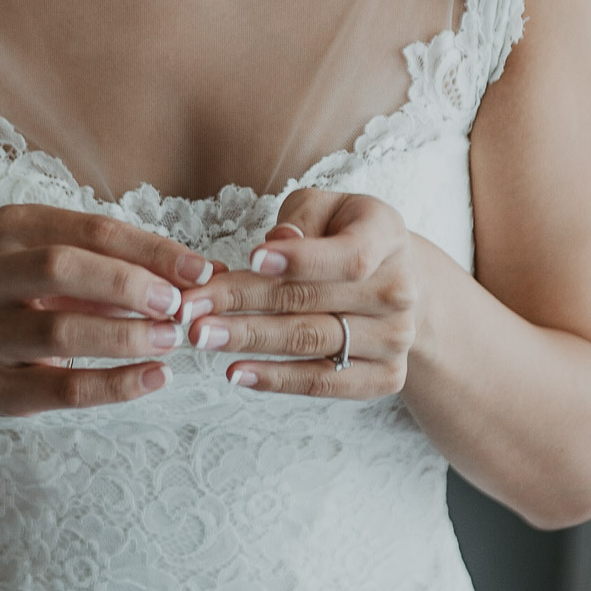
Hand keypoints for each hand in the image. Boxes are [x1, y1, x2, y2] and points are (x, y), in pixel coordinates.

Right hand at [0, 204, 223, 416]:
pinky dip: (115, 384)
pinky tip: (155, 377)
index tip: (200, 270)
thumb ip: (137, 264)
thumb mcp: (83, 266)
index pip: (91, 229)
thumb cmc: (49, 296)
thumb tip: (209, 272)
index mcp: (14, 228)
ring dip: (124, 336)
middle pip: (59, 268)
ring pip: (58, 330)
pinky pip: (62, 389)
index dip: (150, 249)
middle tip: (175, 304)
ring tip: (171, 339)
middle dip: (126, 284)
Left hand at [177, 189, 420, 398]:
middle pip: (313, 301)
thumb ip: (301, 219)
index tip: (250, 259)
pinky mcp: (384, 377)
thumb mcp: (325, 207)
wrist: (394, 281)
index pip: (348, 255)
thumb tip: (279, 243)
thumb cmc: (343, 234)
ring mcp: (395, 339)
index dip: (300, 259)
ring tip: (202, 336)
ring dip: (250, 341)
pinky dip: (278, 380)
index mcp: (386, 236)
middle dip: (245, 302)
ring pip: (312, 343)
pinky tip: (237, 373)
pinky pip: (324, 383)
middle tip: (191, 308)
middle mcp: (398, 291)